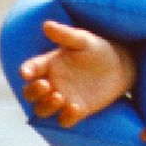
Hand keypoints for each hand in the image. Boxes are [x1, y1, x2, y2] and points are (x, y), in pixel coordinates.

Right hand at [20, 19, 135, 128]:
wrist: (120, 66)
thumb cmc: (97, 49)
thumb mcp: (83, 40)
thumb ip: (65, 35)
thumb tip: (47, 25)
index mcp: (48, 64)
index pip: (31, 69)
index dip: (26, 71)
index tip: (26, 73)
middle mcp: (52, 83)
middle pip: (30, 94)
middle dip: (33, 92)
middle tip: (46, 85)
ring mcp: (63, 98)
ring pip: (42, 110)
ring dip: (46, 106)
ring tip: (59, 96)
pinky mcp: (78, 110)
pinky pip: (64, 121)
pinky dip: (66, 117)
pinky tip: (76, 107)